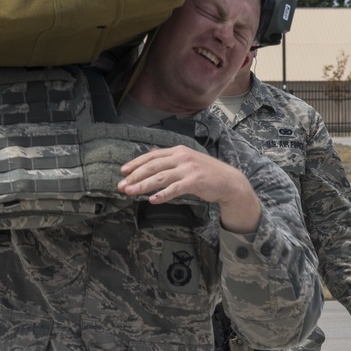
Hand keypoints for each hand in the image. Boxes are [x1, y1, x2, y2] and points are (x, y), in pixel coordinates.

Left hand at [118, 145, 260, 233]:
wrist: (228, 182)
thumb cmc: (206, 172)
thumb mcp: (187, 159)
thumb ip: (169, 157)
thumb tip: (150, 152)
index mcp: (178, 150)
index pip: (152, 156)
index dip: (136, 163)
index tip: (123, 171)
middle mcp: (182, 157)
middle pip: (153, 166)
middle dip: (135, 176)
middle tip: (121, 185)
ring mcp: (188, 168)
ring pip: (160, 177)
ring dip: (143, 185)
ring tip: (130, 192)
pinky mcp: (195, 181)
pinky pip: (175, 189)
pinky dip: (163, 194)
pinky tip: (153, 200)